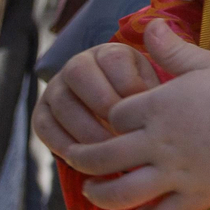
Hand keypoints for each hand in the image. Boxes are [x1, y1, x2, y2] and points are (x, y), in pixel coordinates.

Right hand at [33, 42, 160, 154]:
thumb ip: (167, 69)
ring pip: (61, 101)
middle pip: (78, 72)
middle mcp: (79, 65)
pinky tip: (83, 160)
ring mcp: (57, 88)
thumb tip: (156, 49)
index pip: (112, 58)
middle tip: (122, 131)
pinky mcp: (42, 114)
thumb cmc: (149, 108)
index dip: (128, 84)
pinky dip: (62, 143)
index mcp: (110, 53)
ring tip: (107, 151)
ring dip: (84, 129)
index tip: (145, 110)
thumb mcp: (160, 89)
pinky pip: (44, 126)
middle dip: (101, 103)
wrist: (127, 130)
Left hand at [62, 20, 209, 209]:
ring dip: (102, 196)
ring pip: (123, 192)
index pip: (115, 115)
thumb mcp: (206, 61)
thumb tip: (149, 23)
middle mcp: (157, 141)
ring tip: (93, 194)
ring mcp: (175, 173)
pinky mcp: (197, 198)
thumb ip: (172, 48)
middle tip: (75, 161)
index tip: (114, 121)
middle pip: (105, 156)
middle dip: (85, 160)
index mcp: (157, 105)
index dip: (111, 118)